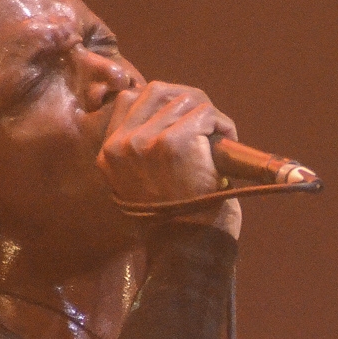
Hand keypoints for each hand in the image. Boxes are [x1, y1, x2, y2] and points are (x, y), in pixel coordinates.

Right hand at [97, 81, 241, 235]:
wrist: (189, 247)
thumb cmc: (176, 218)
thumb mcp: (141, 182)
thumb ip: (141, 149)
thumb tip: (164, 109)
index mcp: (110, 154)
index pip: (128, 100)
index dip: (162, 102)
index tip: (182, 118)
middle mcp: (121, 146)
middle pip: (157, 91)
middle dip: (188, 100)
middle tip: (207, 123)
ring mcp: (145, 142)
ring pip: (184, 99)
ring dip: (208, 114)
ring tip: (219, 136)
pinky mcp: (173, 142)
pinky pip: (204, 112)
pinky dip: (222, 123)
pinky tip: (228, 140)